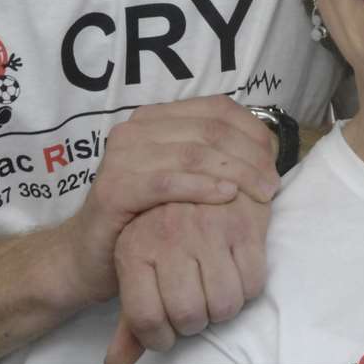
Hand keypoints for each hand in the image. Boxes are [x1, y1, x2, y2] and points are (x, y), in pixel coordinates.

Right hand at [58, 96, 278, 307]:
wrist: (89, 255)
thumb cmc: (146, 217)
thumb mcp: (183, 178)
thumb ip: (214, 156)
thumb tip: (267, 149)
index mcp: (156, 117)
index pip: (217, 109)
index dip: (253, 132)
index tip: (274, 163)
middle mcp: (135, 128)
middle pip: (210, 130)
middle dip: (249, 157)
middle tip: (272, 185)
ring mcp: (122, 155)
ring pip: (194, 153)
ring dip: (235, 173)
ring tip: (261, 195)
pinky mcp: (114, 187)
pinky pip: (167, 182)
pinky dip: (202, 187)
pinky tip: (227, 197)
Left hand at [104, 195, 270, 363]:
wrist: (198, 165)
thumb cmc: (162, 224)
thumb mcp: (137, 262)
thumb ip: (129, 316)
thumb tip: (117, 363)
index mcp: (134, 246)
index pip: (145, 319)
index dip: (159, 337)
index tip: (167, 332)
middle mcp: (168, 234)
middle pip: (188, 316)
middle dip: (195, 322)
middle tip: (195, 306)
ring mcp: (207, 227)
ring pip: (225, 305)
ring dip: (223, 307)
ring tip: (215, 287)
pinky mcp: (244, 223)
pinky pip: (253, 283)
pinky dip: (247, 287)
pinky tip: (236, 270)